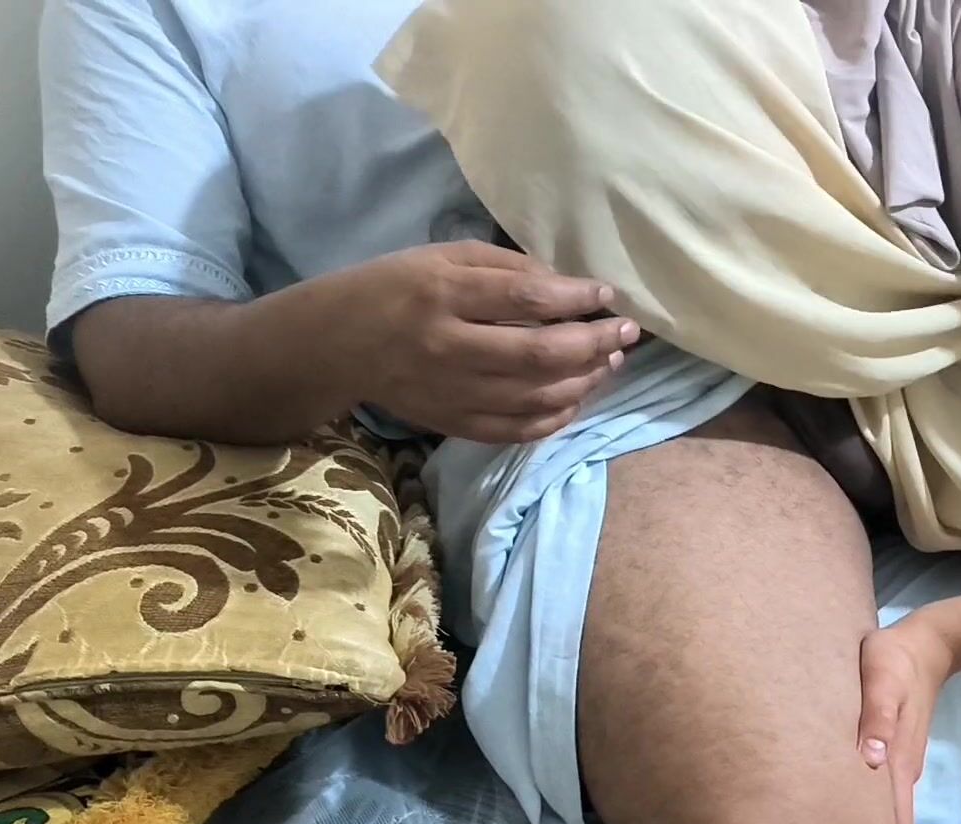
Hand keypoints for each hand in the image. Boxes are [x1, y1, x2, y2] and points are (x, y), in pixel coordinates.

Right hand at [297, 241, 639, 442]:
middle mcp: (448, 346)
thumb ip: (505, 267)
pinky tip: (576, 397)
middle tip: (625, 333)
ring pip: (536, 396)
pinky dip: (556, 416)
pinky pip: (517, 429)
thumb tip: (568, 286)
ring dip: (585, 381)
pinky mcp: (452, 423)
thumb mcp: (442, 257)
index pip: (525, 298)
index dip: (576, 297)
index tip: (606, 294)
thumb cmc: (395, 288)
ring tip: (608, 362)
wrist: (335, 344)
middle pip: (540, 354)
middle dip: (595, 343)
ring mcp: (451, 392)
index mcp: (443, 293)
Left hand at [857, 615, 956, 823]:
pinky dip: (859, 810)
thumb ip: (878, 719)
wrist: (925, 647)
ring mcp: (895, 767)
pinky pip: (874, 794)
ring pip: (877, 813)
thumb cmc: (893, 662)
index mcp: (896, 765)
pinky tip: (834, 816)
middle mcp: (897, 775)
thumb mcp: (883, 682)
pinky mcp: (889, 756)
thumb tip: (870, 761)